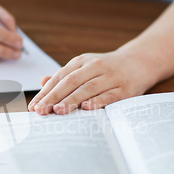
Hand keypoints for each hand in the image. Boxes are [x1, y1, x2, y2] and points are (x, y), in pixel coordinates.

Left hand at [28, 48, 156, 114]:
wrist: (140, 62)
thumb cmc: (106, 68)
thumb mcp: (84, 67)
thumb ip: (64, 76)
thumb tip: (43, 81)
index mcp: (81, 61)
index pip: (59, 77)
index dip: (45, 92)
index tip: (34, 106)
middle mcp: (94, 66)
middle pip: (70, 82)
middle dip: (54, 97)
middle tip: (41, 111)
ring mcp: (110, 76)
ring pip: (88, 88)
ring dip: (72, 100)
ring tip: (58, 111)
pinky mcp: (124, 88)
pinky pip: (109, 95)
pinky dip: (98, 101)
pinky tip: (87, 108)